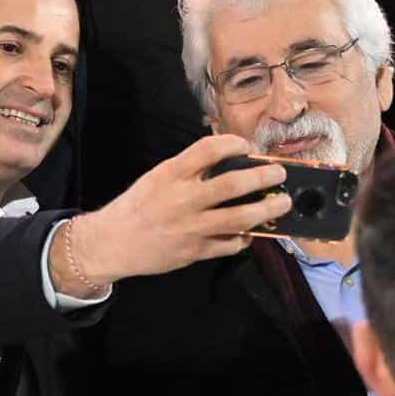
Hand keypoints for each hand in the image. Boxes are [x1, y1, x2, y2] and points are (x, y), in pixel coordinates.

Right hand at [62, 135, 293, 291]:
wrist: (112, 242)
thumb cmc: (138, 206)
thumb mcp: (157, 177)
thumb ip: (189, 169)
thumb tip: (228, 158)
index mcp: (171, 174)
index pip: (208, 149)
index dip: (233, 144)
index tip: (246, 146)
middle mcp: (183, 199)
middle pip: (233, 184)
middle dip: (263, 177)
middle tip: (278, 172)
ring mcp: (190, 228)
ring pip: (239, 218)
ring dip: (266, 210)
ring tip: (282, 203)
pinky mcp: (194, 252)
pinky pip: (229, 244)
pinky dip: (245, 238)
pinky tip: (252, 233)